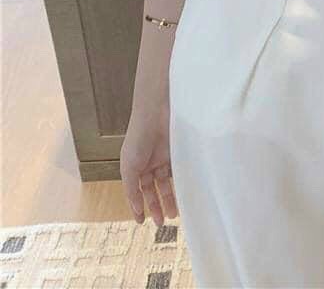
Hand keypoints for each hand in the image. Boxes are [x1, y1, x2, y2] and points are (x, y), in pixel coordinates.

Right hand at [120, 102, 176, 226]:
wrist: (156, 113)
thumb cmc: (138, 136)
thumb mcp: (129, 166)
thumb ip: (132, 189)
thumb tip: (137, 208)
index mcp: (134, 166)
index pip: (137, 191)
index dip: (139, 206)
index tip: (142, 222)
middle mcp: (149, 163)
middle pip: (153, 190)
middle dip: (157, 206)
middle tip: (163, 222)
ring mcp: (164, 158)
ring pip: (167, 184)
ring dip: (170, 199)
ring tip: (174, 215)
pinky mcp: (178, 152)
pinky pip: (179, 172)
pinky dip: (180, 185)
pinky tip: (183, 196)